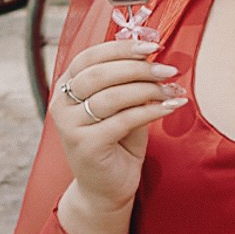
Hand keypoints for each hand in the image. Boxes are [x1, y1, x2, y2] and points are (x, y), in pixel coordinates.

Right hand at [50, 37, 178, 233]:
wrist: (107, 188)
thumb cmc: (117, 142)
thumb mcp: (122, 106)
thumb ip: (129, 82)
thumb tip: (151, 53)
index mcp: (66, 87)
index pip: (90, 56)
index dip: (121, 47)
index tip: (153, 45)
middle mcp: (61, 104)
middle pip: (100, 73)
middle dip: (139, 67)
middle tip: (169, 68)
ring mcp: (70, 126)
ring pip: (112, 96)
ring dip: (148, 89)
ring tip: (172, 90)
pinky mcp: (86, 145)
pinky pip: (124, 119)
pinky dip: (151, 110)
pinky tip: (170, 107)